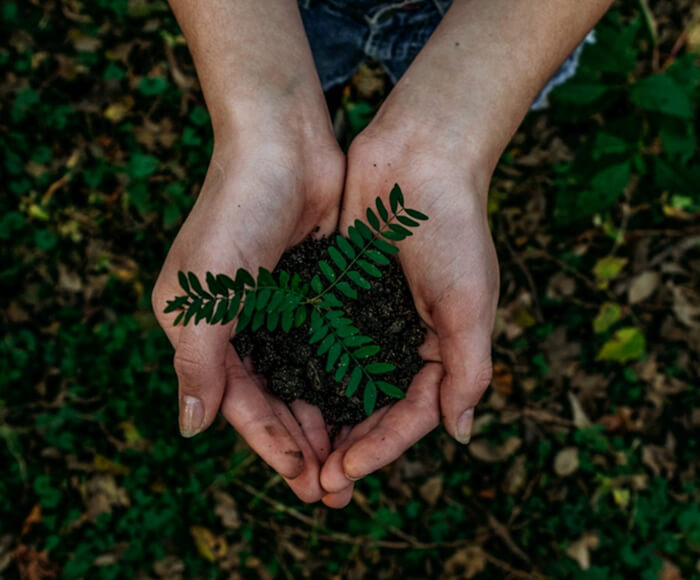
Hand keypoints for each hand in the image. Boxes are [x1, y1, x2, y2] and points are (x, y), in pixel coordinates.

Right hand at [152, 131, 344, 502]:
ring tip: (352, 458)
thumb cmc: (236, 212)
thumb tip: (191, 428)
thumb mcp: (205, 293)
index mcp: (201, 328)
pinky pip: (326, 346)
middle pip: (272, 398)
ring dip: (324, 418)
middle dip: (301, 442)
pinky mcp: (312, 291)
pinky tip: (364, 405)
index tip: (303, 478)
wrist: (283, 144)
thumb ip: (197, 362)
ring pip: (302, 378)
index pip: (237, 401)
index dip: (269, 443)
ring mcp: (277, 308)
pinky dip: (341, 377)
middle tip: (333, 487)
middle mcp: (238, 324)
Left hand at [319, 128, 498, 507]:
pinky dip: (303, 371)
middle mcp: (402, 339)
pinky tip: (279, 396)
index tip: (345, 471)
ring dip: (322, 420)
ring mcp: (368, 317)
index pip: (411, 414)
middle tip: (316, 484)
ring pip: (341, 383)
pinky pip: (319, 341)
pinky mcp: (338, 293)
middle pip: (373, 408)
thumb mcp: (470, 303)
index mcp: (440, 348)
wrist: (419, 157)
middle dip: (348, 447)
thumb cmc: (453, 228)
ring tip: (295, 456)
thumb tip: (460, 434)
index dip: (381, 448)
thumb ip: (468, 369)